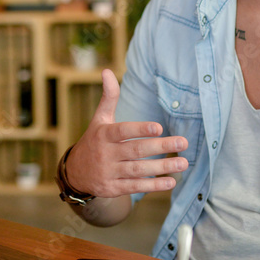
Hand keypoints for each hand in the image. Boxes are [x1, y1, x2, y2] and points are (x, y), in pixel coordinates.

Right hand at [64, 69, 187, 198]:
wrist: (75, 172)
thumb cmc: (94, 141)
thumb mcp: (99, 119)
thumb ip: (108, 97)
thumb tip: (107, 71)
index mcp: (104, 134)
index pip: (123, 131)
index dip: (140, 129)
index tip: (159, 127)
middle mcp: (106, 154)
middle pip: (136, 150)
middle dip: (161, 147)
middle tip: (183, 142)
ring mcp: (109, 172)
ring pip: (138, 170)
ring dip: (162, 167)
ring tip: (183, 163)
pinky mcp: (114, 188)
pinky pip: (135, 187)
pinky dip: (153, 186)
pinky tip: (171, 181)